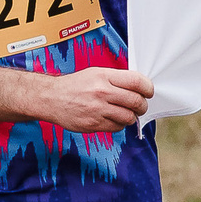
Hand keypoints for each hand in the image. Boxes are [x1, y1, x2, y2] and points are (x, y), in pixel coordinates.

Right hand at [34, 65, 154, 133]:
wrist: (51, 98)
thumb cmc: (75, 85)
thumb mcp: (95, 73)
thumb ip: (116, 79)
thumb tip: (139, 87)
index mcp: (104, 76)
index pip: (137, 81)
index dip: (148, 88)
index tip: (149, 92)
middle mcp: (102, 92)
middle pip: (136, 101)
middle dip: (142, 105)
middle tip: (140, 106)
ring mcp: (97, 110)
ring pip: (128, 117)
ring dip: (132, 117)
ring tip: (127, 113)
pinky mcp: (93, 124)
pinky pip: (117, 128)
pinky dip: (119, 125)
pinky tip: (114, 119)